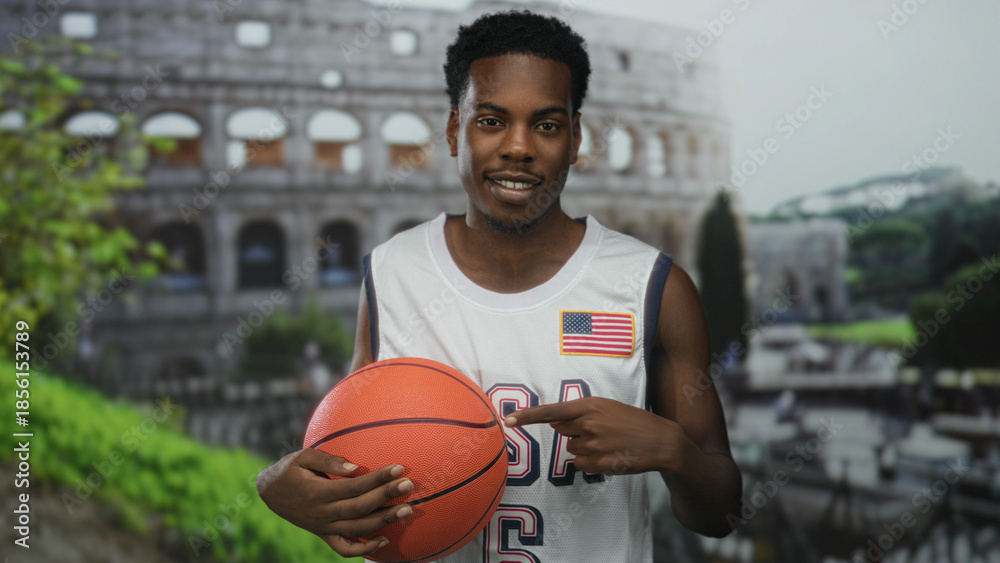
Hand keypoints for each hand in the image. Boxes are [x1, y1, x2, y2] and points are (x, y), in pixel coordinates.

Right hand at [256, 448, 413, 557]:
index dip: (377, 479)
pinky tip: (384, 540)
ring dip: (384, 521)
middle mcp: (321, 513)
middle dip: (387, 497)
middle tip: (408, 485)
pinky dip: (364, 549)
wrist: (269, 493)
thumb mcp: (303, 456)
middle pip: (360, 508)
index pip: (354, 487)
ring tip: (407, 510)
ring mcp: (323, 527)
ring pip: (357, 529)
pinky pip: (344, 548)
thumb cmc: (289, 469)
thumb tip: (355, 467)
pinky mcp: (323, 534)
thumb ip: (329, 460)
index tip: (398, 468)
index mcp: (317, 492)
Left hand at [504, 396, 692, 475]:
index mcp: (590, 405)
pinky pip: (581, 465)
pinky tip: (611, 455)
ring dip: (586, 449)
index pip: (552, 411)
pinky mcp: (599, 462)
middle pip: (562, 433)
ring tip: (610, 443)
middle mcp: (588, 423)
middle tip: (601, 431)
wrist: (662, 441)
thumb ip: (580, 413)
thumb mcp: (608, 408)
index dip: (527, 416)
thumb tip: (555, 424)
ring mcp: (593, 444)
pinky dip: (592, 462)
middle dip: (576, 433)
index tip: (508, 420)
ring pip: (572, 450)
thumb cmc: (634, 422)